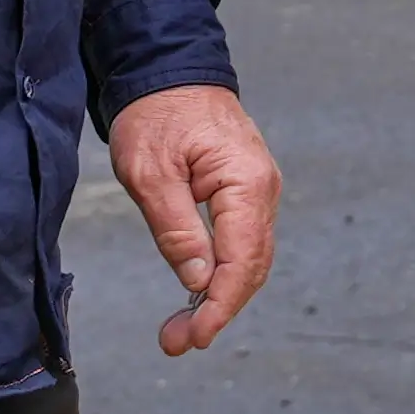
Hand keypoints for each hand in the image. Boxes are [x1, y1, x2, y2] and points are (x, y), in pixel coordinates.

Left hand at [108, 83, 282, 357]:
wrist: (168, 71)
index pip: (242, 260)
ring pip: (250, 259)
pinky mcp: (245, 192)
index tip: (193, 338)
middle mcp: (263, 189)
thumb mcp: (151, 174)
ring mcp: (258, 191)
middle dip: (218, 310)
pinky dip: (223, 274)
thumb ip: (177, 230)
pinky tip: (197, 292)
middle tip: (176, 342)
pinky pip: (243, 243)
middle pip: (252, 267)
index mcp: (246, 182)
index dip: (220, 306)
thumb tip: (199, 281)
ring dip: (220, 297)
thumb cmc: (156, 115)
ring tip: (180, 328)